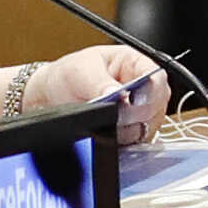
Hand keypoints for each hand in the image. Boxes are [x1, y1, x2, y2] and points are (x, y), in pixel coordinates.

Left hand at [0, 45, 171, 129]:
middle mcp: (143, 90)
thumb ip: (100, 82)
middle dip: (134, 113)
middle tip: (113, 113)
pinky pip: (136, 142)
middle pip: (156, 106)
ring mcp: (139, 114)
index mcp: (135, 65)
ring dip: (126, 128)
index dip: (150, 91)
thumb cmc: (68, 76)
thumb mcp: (81, 71)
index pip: (157, 78)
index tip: (132, 100)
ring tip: (104, 120)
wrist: (51, 98)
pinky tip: (105, 131)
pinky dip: (121, 140)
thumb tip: (119, 95)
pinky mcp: (131, 133)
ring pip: (147, 127)